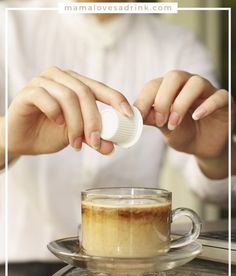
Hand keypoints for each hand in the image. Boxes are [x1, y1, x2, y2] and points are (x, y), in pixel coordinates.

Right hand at [1, 67, 132, 156]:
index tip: (128, 115)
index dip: (116, 99)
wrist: (21, 139)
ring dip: (76, 124)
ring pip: (68, 97)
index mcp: (76, 84)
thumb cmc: (49, 133)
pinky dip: (55, 114)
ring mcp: (43, 82)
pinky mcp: (28, 91)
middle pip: (85, 93)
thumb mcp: (76, 136)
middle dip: (94, 120)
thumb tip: (112, 148)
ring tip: (76, 143)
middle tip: (96, 142)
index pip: (100, 88)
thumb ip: (93, 138)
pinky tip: (58, 125)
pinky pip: (46, 98)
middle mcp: (61, 77)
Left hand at [134, 71, 230, 178]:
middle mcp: (187, 85)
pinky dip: (207, 106)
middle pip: (174, 77)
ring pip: (195, 83)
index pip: (154, 85)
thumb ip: (153, 119)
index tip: (138, 116)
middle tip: (160, 121)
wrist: (204, 148)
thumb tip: (136, 114)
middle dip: (163, 99)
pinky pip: (218, 96)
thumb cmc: (184, 134)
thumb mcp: (165, 129)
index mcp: (170, 89)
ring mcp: (207, 91)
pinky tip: (197, 117)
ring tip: (174, 123)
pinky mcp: (224, 101)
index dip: (144, 99)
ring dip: (181, 104)